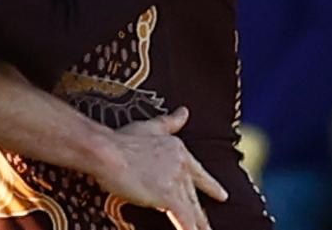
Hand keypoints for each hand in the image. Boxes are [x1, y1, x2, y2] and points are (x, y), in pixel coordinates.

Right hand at [94, 107, 225, 229]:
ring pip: (193, 211)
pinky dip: (189, 228)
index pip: (198, 172)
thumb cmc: (123, 139)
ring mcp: (177, 183)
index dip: (211, 186)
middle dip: (203, 214)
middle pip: (195, 196)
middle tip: (209, 225)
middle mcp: (181, 167)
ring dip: (200, 224)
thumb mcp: (149, 126)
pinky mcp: (169, 198)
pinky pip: (184, 220)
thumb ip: (169, 122)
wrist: (109, 150)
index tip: (222, 195)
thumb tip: (184, 112)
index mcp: (178, 151)